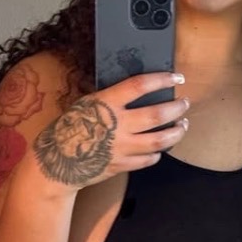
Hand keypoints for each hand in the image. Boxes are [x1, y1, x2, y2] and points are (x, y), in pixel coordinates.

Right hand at [32, 72, 188, 190]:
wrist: (56, 163)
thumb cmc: (68, 129)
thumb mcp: (86, 104)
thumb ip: (111, 99)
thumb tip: (137, 91)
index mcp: (106, 103)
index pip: (140, 85)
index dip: (162, 79)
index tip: (177, 77)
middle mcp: (117, 125)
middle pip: (157, 114)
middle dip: (177, 108)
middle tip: (185, 103)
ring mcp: (122, 147)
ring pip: (161, 140)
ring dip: (176, 132)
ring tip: (183, 125)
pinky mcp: (123, 165)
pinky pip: (149, 159)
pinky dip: (158, 153)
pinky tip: (160, 148)